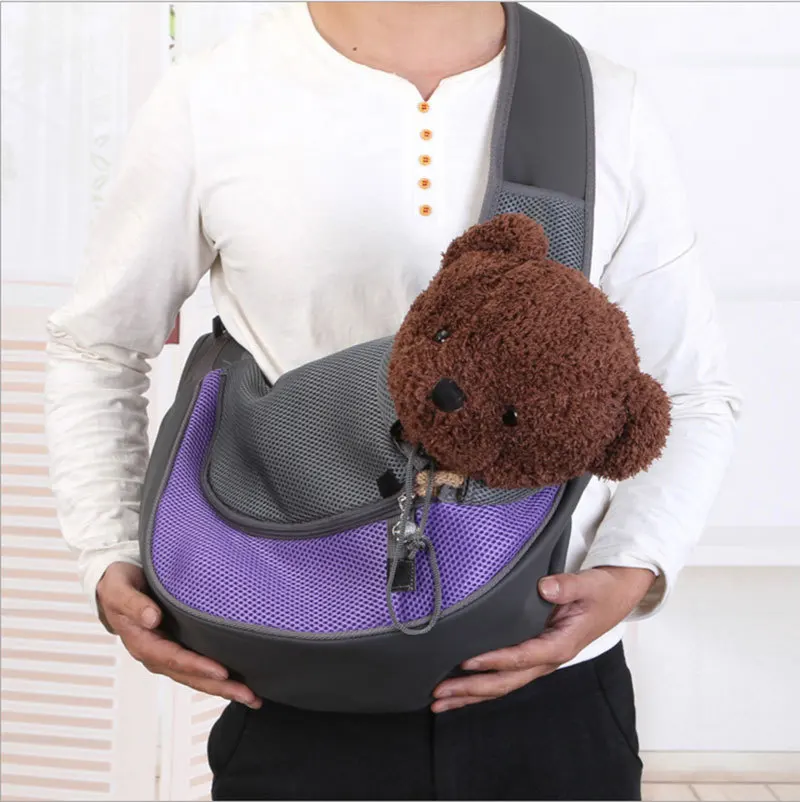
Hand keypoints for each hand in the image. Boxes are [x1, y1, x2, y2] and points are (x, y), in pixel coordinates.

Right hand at [97, 562, 261, 708]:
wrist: (115, 586)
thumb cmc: (118, 585)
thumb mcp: (119, 589)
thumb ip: (133, 604)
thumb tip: (152, 618)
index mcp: (142, 643)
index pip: (173, 658)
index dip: (197, 666)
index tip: (222, 671)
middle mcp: (156, 654)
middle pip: (190, 676)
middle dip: (219, 687)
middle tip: (249, 696)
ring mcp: (168, 653)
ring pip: (197, 677)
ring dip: (223, 687)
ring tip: (252, 697)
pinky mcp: (178, 647)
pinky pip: (198, 666)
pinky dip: (218, 676)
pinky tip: (239, 681)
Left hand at [432, 565, 654, 711]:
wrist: (615, 597)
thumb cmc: (601, 592)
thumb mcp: (588, 585)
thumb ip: (567, 586)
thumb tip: (545, 587)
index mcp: (560, 645)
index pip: (523, 657)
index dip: (495, 661)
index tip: (467, 662)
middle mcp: (547, 659)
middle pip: (505, 681)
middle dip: (471, 690)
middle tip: (439, 695)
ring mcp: (539, 661)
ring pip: (501, 685)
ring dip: (471, 694)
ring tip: (440, 702)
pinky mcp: (533, 656)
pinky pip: (504, 675)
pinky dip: (480, 686)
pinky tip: (460, 690)